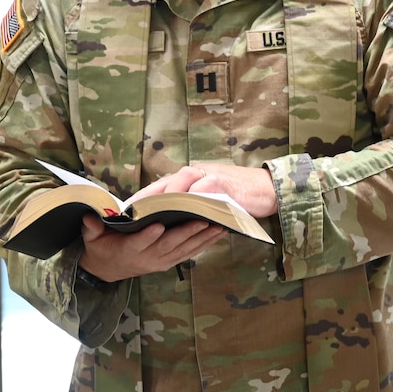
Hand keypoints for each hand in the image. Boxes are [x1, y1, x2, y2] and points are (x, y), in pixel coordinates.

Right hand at [78, 215, 226, 282]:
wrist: (109, 270)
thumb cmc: (101, 248)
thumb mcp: (92, 238)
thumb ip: (92, 228)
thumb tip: (89, 217)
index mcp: (128, 250)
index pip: (138, 243)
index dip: (148, 236)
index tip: (159, 226)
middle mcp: (147, 257)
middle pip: (168, 245)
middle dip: (186, 233)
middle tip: (202, 220)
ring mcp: (161, 261)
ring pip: (183, 250)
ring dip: (202, 238)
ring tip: (218, 225)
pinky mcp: (169, 262)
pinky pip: (189, 253)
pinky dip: (204, 244)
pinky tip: (218, 234)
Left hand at [130, 162, 278, 218]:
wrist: (268, 189)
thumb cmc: (239, 195)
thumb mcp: (210, 196)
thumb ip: (192, 202)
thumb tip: (167, 216)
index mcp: (191, 176)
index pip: (160, 187)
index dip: (141, 200)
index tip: (124, 213)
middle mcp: (196, 173)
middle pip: (163, 186)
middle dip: (145, 202)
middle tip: (129, 217)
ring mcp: (207, 176)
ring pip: (177, 188)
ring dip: (161, 203)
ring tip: (146, 217)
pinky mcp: (219, 183)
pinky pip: (197, 194)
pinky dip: (186, 204)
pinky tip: (175, 215)